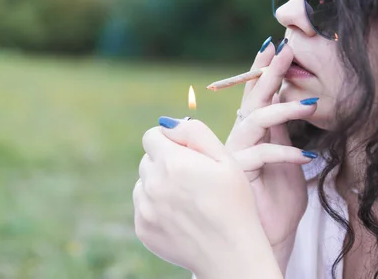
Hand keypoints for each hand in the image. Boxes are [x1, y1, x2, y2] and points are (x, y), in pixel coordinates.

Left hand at [134, 117, 285, 278]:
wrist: (231, 254)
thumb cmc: (234, 203)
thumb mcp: (225, 159)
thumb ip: (195, 132)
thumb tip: (167, 123)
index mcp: (172, 162)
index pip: (152, 135)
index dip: (169, 140)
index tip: (184, 151)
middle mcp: (152, 184)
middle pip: (147, 159)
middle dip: (165, 162)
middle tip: (192, 178)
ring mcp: (144, 209)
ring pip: (143, 183)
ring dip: (159, 184)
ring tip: (188, 200)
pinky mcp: (143, 229)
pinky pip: (142, 206)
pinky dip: (157, 207)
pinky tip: (181, 216)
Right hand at [225, 37, 318, 267]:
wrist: (269, 236)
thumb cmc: (279, 200)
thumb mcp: (289, 159)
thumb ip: (286, 134)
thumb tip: (295, 101)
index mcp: (251, 134)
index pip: (255, 97)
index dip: (262, 72)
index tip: (273, 47)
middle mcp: (239, 139)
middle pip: (252, 100)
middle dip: (269, 73)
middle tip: (285, 49)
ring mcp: (234, 154)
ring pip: (255, 121)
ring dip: (284, 109)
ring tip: (313, 103)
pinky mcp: (237, 173)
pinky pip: (261, 154)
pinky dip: (286, 152)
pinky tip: (308, 154)